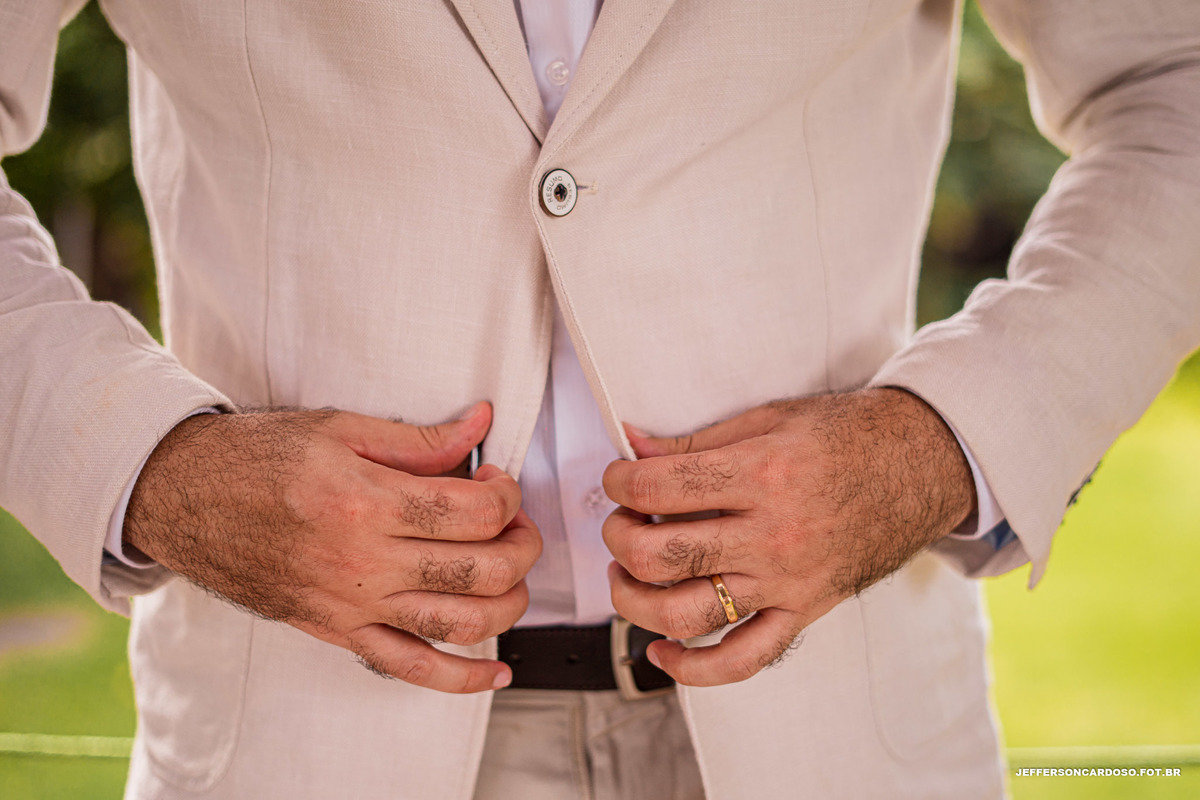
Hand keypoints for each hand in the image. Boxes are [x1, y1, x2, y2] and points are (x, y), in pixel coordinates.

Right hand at [125, 401, 540, 693]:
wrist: (183, 498)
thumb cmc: (254, 460)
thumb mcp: (339, 429)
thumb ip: (419, 439)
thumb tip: (480, 425)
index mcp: (366, 502)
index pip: (474, 512)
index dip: (507, 495)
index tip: (500, 483)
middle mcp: (364, 562)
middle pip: (483, 569)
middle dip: (523, 545)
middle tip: (518, 524)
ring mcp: (353, 605)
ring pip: (461, 624)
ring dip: (510, 603)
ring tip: (513, 575)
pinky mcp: (339, 632)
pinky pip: (410, 668)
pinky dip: (462, 679)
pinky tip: (494, 673)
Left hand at [601, 388, 974, 686]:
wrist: (918, 465)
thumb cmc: (844, 436)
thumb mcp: (767, 419)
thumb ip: (694, 441)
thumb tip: (632, 444)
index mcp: (762, 474)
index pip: (659, 488)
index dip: (619, 483)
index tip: (617, 479)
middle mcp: (772, 535)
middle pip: (661, 555)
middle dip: (618, 537)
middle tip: (620, 521)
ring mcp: (787, 581)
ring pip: (686, 615)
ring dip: (634, 600)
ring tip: (626, 575)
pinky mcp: (802, 612)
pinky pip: (742, 660)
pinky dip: (692, 669)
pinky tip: (661, 653)